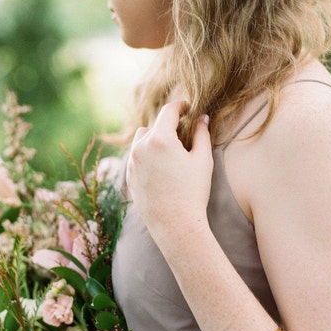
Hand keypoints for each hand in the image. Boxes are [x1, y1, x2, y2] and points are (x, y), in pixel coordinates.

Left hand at [127, 101, 213, 249]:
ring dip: (154, 138)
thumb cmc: (192, 192)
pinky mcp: (128, 175)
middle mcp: (141, 147)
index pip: (169, 111)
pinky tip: (161, 167)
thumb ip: (202, 134)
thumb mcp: (202, 160)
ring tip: (170, 151)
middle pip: (155, 125)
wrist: (175, 225)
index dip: (180, 106)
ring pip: (141, 139)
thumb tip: (202, 118)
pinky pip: (136, 156)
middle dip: (168, 126)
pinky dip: (147, 154)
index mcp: (160, 139)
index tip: (187, 107)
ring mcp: (131, 162)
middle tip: (184, 133)